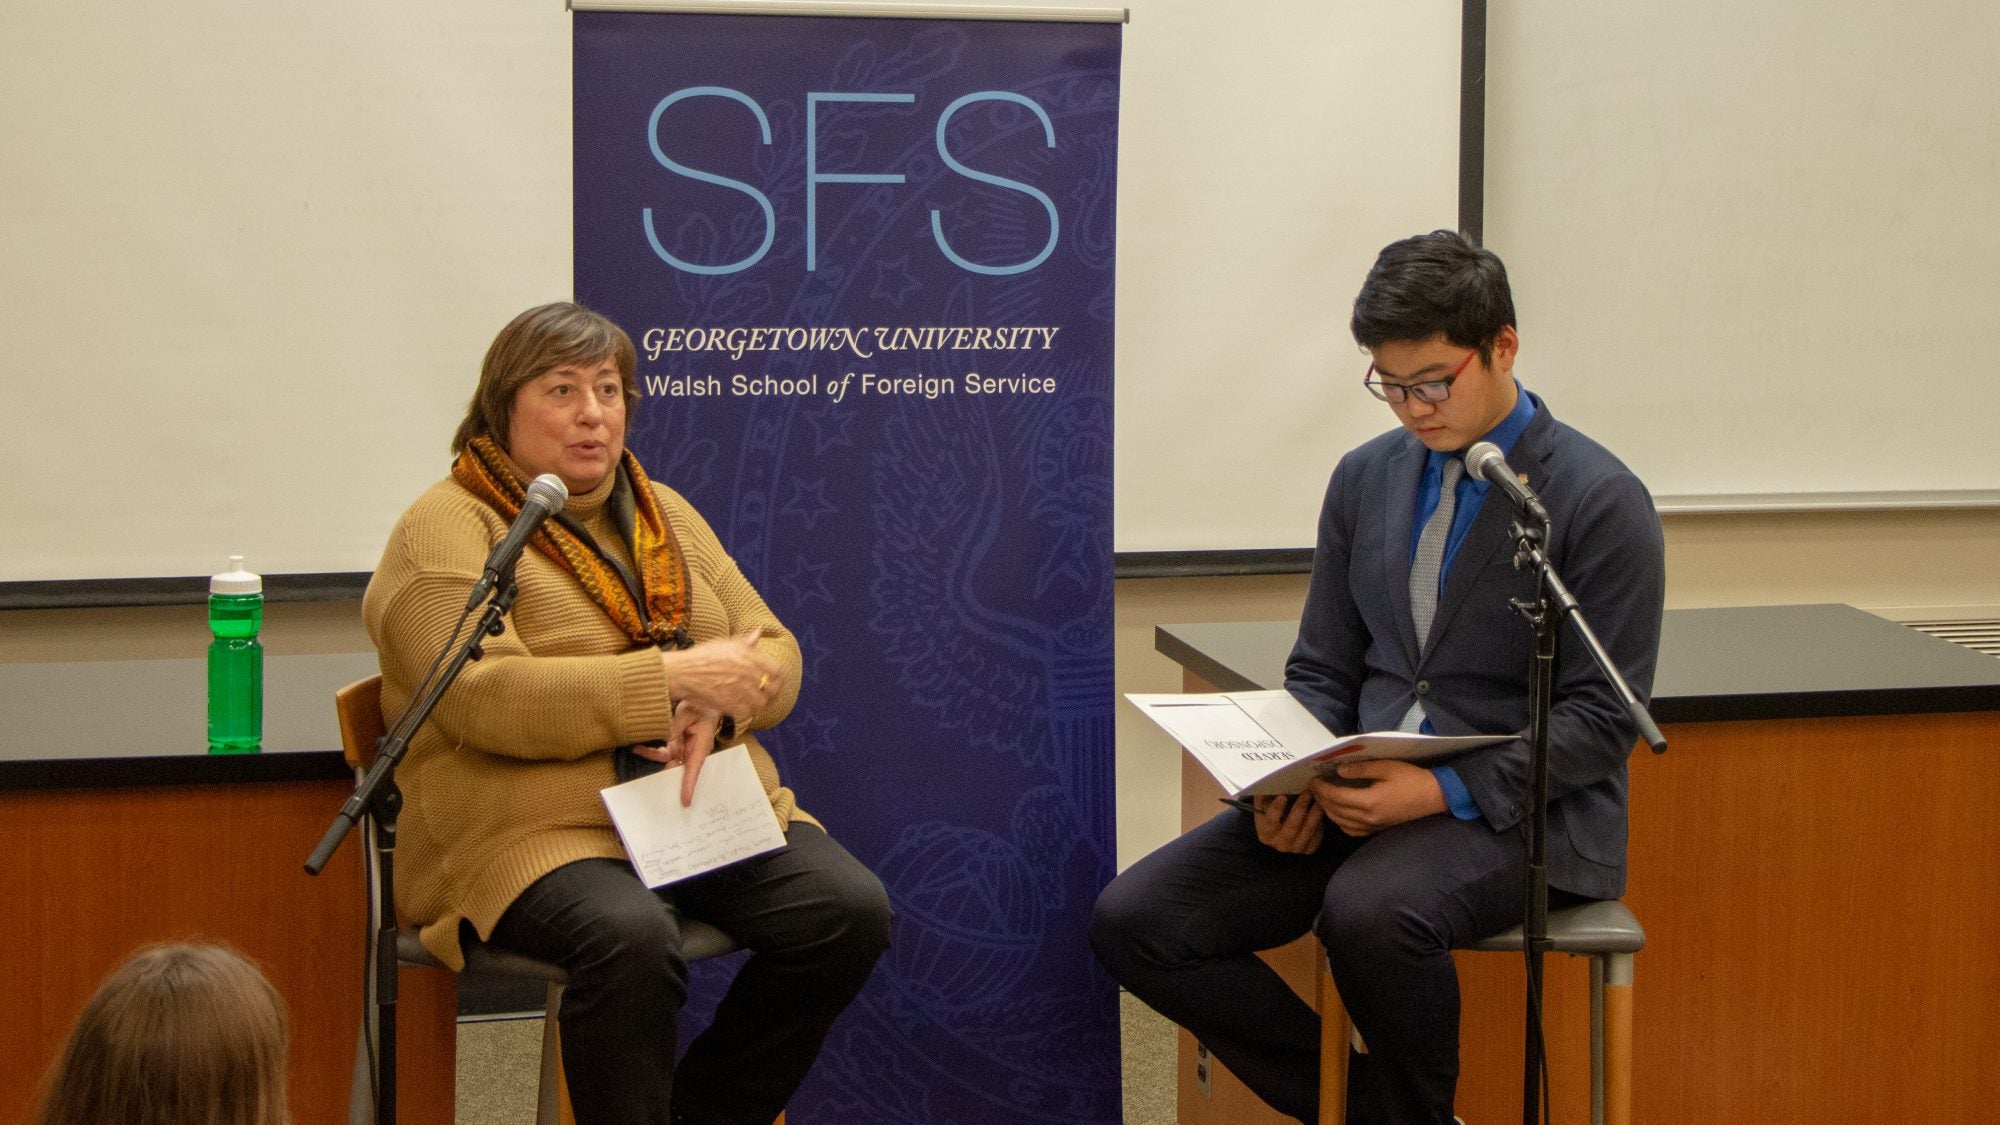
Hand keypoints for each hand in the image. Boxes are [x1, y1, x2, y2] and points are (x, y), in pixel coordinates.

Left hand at [630, 704, 722, 806]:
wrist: (702, 701)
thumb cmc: (701, 707)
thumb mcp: (687, 713)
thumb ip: (675, 726)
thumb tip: (664, 738)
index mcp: (701, 746)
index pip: (694, 768)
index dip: (689, 785)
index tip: (685, 800)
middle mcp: (692, 752)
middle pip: (679, 770)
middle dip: (666, 778)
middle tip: (653, 786)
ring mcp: (683, 750)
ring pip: (667, 761)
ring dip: (653, 757)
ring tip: (638, 749)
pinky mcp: (675, 746)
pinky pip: (661, 753)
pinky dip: (650, 751)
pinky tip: (639, 747)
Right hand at [658, 628, 778, 717]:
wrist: (683, 673)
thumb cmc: (702, 656)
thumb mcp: (725, 643)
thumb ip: (745, 641)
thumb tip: (758, 632)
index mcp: (750, 657)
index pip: (776, 671)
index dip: (776, 677)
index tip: (773, 680)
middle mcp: (748, 674)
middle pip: (771, 689)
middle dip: (770, 692)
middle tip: (765, 695)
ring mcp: (740, 691)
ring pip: (760, 703)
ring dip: (758, 704)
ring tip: (753, 703)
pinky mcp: (730, 705)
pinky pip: (747, 713)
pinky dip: (746, 712)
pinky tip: (741, 708)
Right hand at [1252, 792, 1325, 853]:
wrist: (1282, 831)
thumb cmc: (1273, 813)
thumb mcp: (1265, 806)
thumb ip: (1266, 796)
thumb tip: (1269, 781)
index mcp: (1265, 834)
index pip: (1270, 822)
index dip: (1276, 810)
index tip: (1282, 796)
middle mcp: (1279, 844)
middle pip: (1292, 826)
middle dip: (1300, 807)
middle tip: (1308, 791)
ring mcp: (1295, 848)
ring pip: (1307, 830)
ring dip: (1315, 812)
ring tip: (1319, 798)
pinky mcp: (1308, 849)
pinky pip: (1316, 836)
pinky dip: (1320, 823)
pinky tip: (1322, 810)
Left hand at [1307, 760, 1447, 835]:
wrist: (1434, 796)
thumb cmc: (1411, 778)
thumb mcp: (1386, 767)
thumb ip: (1361, 770)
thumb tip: (1339, 770)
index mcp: (1370, 801)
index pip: (1336, 796)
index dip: (1322, 788)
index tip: (1313, 779)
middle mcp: (1369, 817)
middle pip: (1336, 810)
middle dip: (1321, 798)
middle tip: (1314, 786)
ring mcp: (1373, 826)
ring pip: (1341, 822)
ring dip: (1328, 810)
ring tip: (1323, 797)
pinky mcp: (1378, 829)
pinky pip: (1353, 830)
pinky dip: (1341, 822)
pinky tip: (1339, 812)